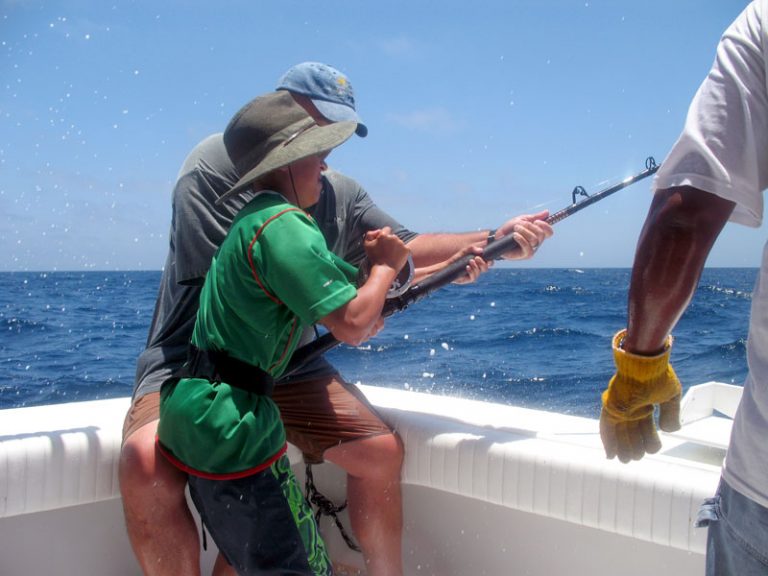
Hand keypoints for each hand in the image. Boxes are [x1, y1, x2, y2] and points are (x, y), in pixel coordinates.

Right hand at [363, 227, 409, 272]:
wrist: (384, 270)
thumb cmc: (374, 258)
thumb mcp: (367, 244)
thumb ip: (370, 234)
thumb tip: (378, 231)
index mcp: (384, 235)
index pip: (386, 229)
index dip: (384, 235)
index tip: (382, 242)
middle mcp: (394, 237)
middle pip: (393, 236)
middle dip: (390, 241)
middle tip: (386, 251)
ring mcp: (401, 243)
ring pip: (399, 242)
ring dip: (396, 246)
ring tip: (391, 255)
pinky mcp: (407, 250)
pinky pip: (404, 248)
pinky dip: (401, 252)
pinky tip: (396, 257)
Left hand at [452, 245, 491, 284]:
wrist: (446, 267)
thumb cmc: (456, 259)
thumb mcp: (464, 251)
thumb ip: (472, 248)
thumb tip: (481, 250)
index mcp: (478, 263)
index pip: (488, 263)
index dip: (490, 261)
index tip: (489, 258)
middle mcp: (477, 269)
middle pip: (486, 268)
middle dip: (483, 263)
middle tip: (477, 258)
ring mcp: (472, 275)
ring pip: (479, 273)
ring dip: (476, 266)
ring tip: (470, 261)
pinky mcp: (467, 280)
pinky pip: (473, 278)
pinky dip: (471, 272)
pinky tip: (467, 267)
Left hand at [493, 210, 552, 259]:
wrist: (498, 237)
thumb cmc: (510, 229)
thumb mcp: (522, 220)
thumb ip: (534, 217)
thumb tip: (547, 212)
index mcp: (537, 234)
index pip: (549, 232)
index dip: (545, 226)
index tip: (536, 221)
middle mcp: (536, 243)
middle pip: (541, 235)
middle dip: (530, 227)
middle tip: (520, 224)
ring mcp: (531, 249)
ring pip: (534, 240)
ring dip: (524, 232)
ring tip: (515, 229)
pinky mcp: (524, 255)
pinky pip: (528, 248)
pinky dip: (521, 239)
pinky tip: (515, 235)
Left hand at [600, 329, 681, 462]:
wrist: (646, 363)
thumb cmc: (658, 376)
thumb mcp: (670, 397)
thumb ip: (671, 414)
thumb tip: (671, 431)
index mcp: (644, 402)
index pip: (645, 425)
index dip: (648, 439)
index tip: (652, 451)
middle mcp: (630, 405)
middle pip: (631, 431)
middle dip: (634, 446)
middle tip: (637, 459)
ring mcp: (619, 406)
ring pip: (619, 431)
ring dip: (621, 447)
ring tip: (626, 461)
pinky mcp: (610, 406)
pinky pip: (606, 426)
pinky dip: (608, 440)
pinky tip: (610, 454)